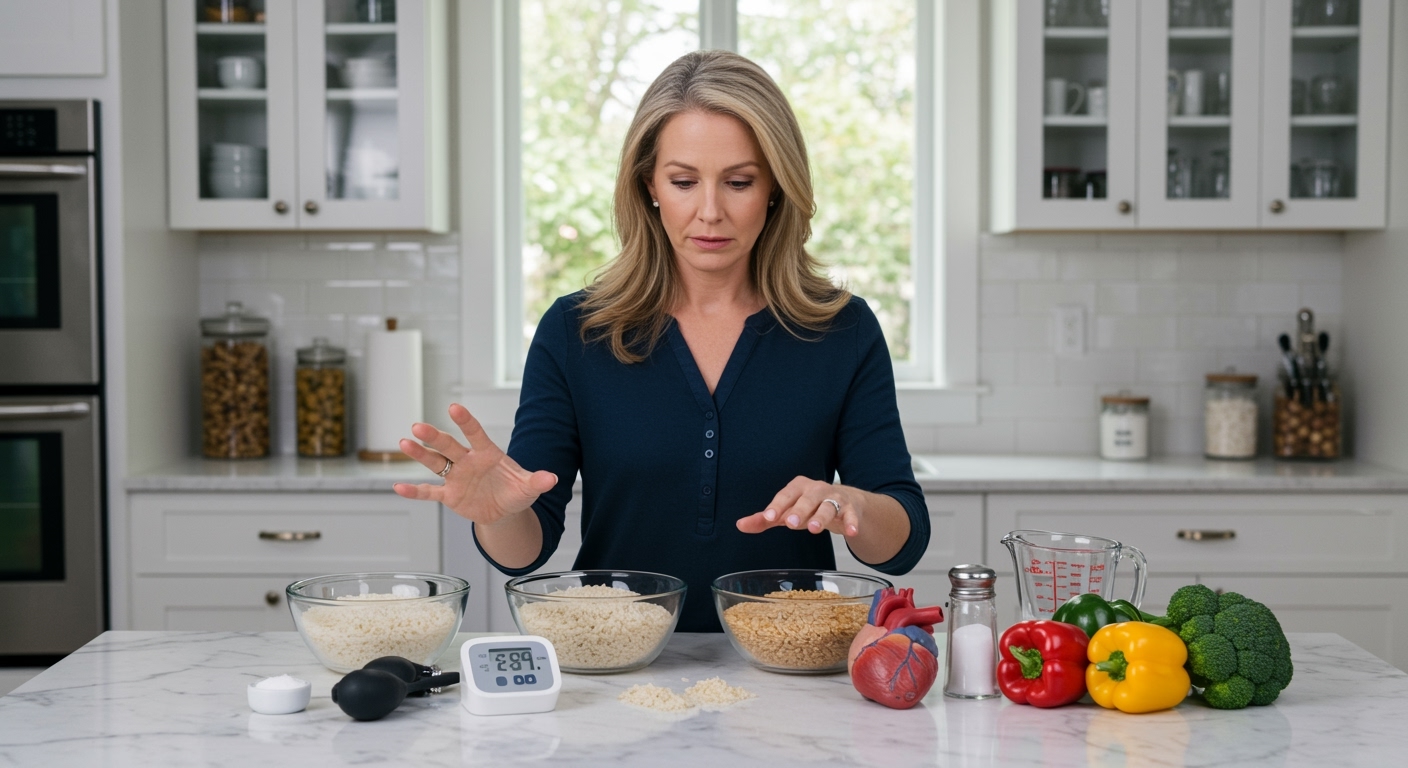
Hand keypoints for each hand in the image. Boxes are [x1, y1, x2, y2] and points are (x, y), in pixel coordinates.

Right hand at [392, 403, 557, 526]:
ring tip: (404, 443)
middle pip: (449, 446)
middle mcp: (468, 461)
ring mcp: (456, 477)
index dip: (465, 422)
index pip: (475, 434)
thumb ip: (537, 481)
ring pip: (435, 463)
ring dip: (420, 454)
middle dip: (434, 437)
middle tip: (418, 426)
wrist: (505, 510)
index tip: (454, 407)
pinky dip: (415, 492)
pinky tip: (399, 488)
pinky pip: (429, 492)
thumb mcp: (529, 487)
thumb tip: (553, 478)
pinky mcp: (449, 495)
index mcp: (487, 453)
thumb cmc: (516, 491)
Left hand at [735, 476, 859, 537]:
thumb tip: (740, 525)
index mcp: (798, 488)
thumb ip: (765, 519)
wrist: (845, 502)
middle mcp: (816, 490)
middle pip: (807, 499)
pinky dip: (852, 522)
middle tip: (791, 523)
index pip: (785, 495)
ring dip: (822, 517)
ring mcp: (835, 498)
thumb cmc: (810, 507)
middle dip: (799, 510)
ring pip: (828, 506)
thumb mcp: (787, 512)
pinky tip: (851, 532)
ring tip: (815, 529)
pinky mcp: (851, 509)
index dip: (777, 506)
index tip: (769, 518)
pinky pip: (851, 515)